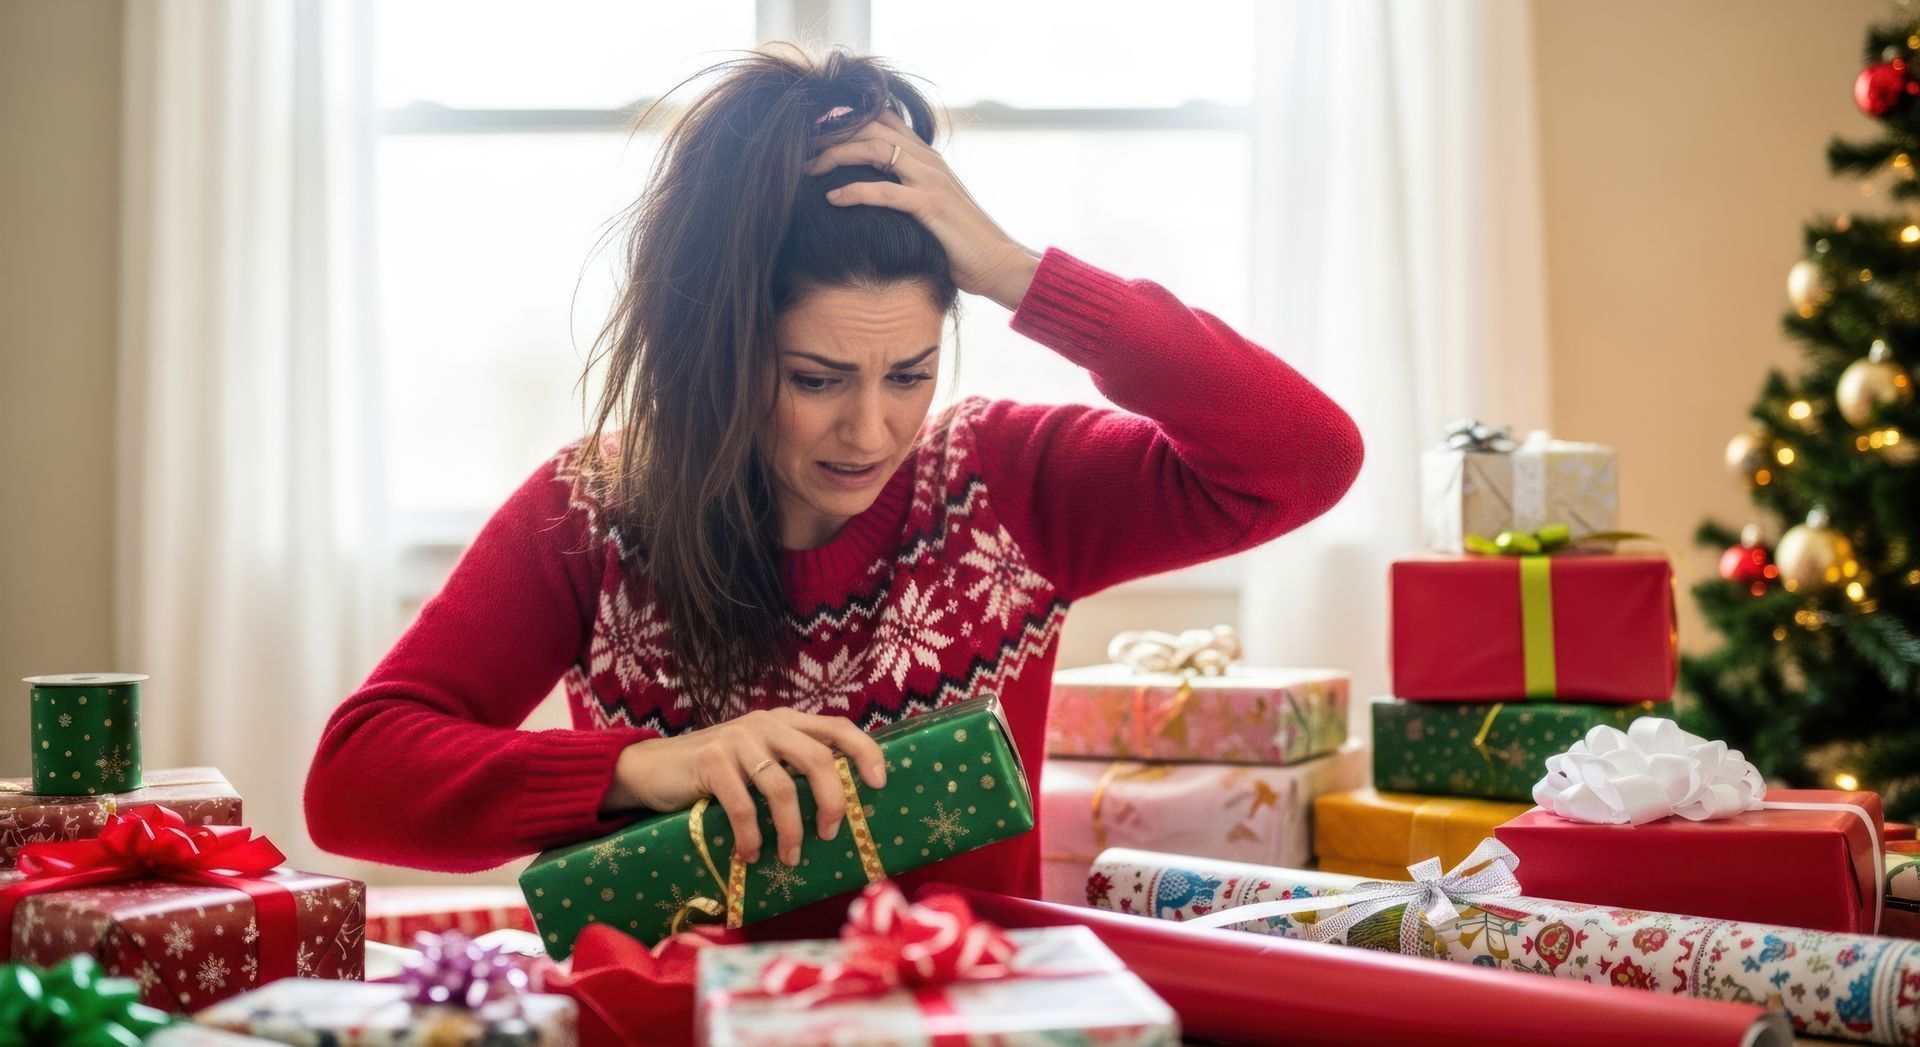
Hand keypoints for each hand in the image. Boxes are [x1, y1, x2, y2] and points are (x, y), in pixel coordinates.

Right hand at [603, 709, 886, 866]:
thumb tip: (837, 804)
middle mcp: (765, 724)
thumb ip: (790, 766)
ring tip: (789, 856)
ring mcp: (736, 739)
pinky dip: (750, 837)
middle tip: (830, 834)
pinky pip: (742, 806)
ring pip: (782, 787)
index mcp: (784, 722)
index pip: (836, 726)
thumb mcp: (758, 760)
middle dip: (832, 802)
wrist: (652, 769)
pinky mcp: (709, 761)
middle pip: (819, 759)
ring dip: (791, 830)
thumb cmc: (714, 772)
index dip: (864, 751)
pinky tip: (748, 855)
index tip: (880, 783)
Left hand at [805, 108, 1039, 309]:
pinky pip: (884, 190)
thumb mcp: (932, 208)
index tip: (813, 134)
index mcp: (926, 157)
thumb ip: (907, 192)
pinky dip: (854, 191)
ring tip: (806, 169)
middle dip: (830, 133)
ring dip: (834, 155)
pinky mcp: (931, 205)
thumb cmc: (962, 243)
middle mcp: (928, 159)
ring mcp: (930, 179)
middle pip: (870, 125)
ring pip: (873, 148)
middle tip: (799, 148)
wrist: (998, 263)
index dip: (845, 120)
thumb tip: (874, 195)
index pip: (882, 119)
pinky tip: (832, 199)